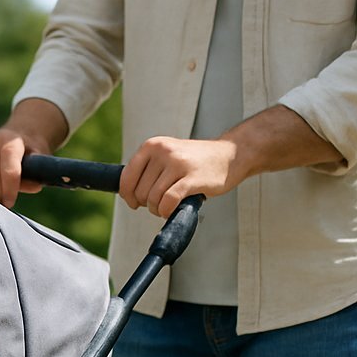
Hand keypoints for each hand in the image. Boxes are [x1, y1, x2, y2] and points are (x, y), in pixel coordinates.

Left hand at [119, 136, 240, 218]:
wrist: (230, 155)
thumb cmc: (195, 161)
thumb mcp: (167, 155)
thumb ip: (147, 170)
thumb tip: (126, 194)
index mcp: (152, 145)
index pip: (126, 178)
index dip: (128, 196)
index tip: (135, 203)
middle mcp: (163, 151)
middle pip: (140, 192)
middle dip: (148, 204)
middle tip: (162, 201)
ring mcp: (177, 164)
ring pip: (153, 199)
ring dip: (159, 209)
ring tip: (170, 204)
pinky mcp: (191, 178)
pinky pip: (168, 202)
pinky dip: (167, 211)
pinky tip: (173, 209)